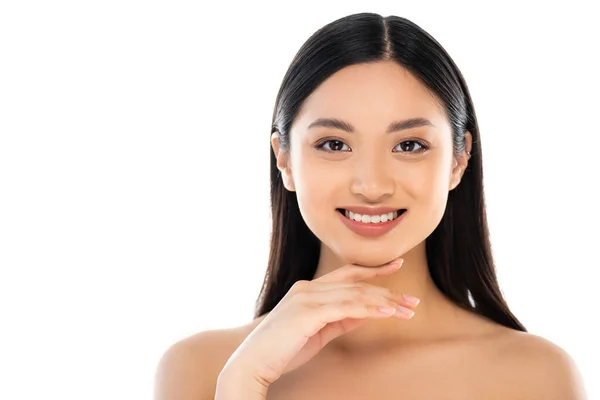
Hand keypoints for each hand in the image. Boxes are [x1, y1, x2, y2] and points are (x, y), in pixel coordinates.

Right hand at [218, 258, 418, 392]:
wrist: (253, 363)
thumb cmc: (283, 350)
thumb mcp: (319, 332)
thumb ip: (341, 319)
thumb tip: (368, 312)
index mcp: (308, 289)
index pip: (347, 274)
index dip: (374, 270)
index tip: (396, 265)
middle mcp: (308, 287)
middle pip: (356, 284)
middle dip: (387, 290)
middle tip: (412, 301)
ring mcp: (306, 297)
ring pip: (355, 293)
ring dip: (384, 301)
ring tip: (407, 309)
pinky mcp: (307, 312)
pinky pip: (346, 306)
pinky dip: (369, 307)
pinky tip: (387, 311)